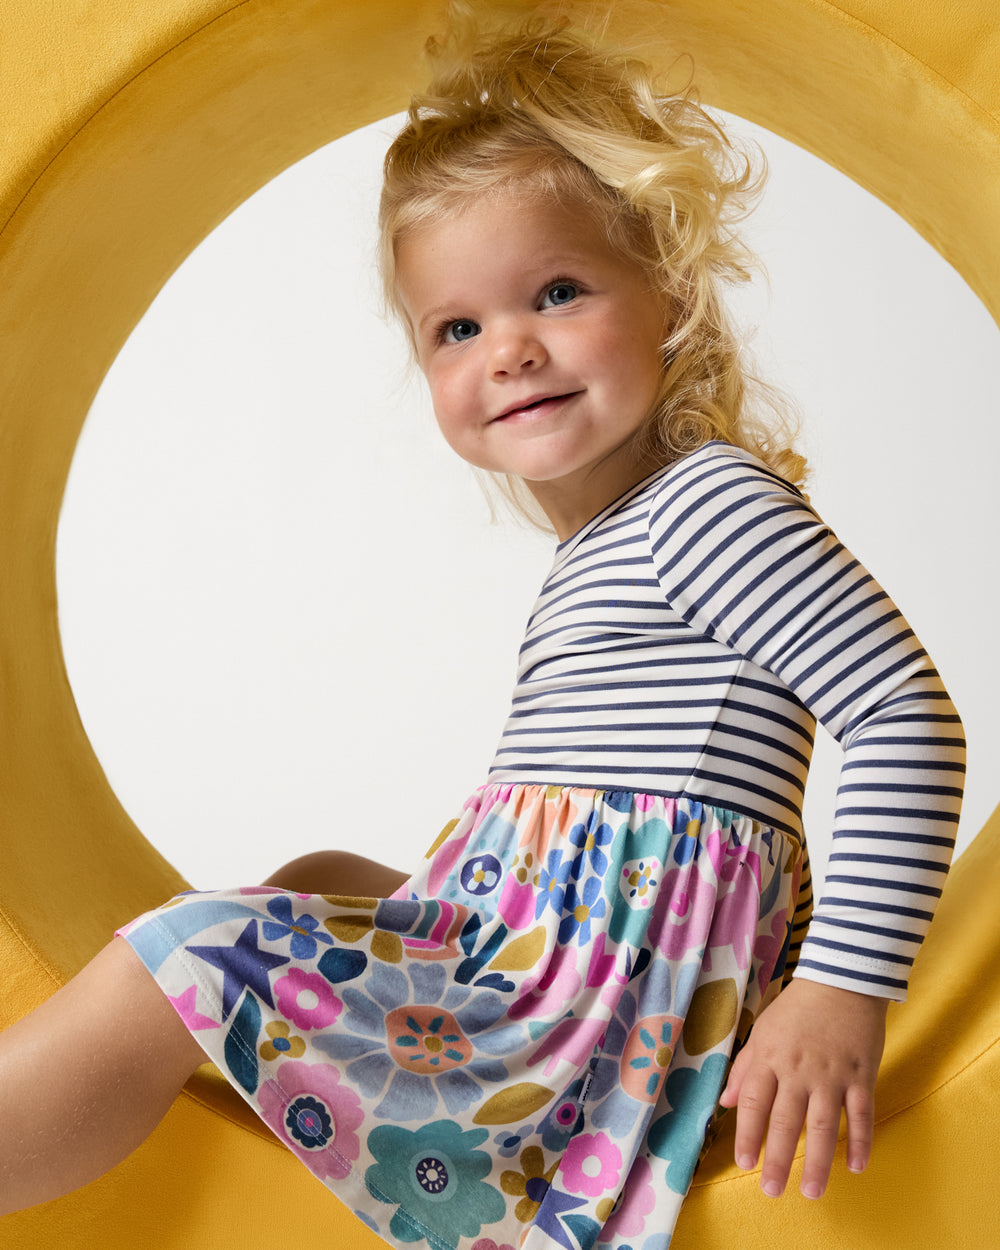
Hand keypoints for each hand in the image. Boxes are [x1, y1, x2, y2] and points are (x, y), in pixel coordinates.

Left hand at [718, 978, 887, 1199]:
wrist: (842, 980)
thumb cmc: (797, 1008)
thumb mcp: (762, 1031)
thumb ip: (745, 1068)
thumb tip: (724, 1102)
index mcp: (770, 1057)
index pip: (753, 1102)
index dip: (746, 1134)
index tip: (744, 1162)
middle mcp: (798, 1070)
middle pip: (786, 1121)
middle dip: (777, 1159)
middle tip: (772, 1191)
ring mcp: (832, 1074)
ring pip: (823, 1125)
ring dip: (818, 1161)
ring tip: (812, 1192)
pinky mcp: (862, 1074)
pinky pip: (861, 1114)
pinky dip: (859, 1141)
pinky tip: (855, 1167)